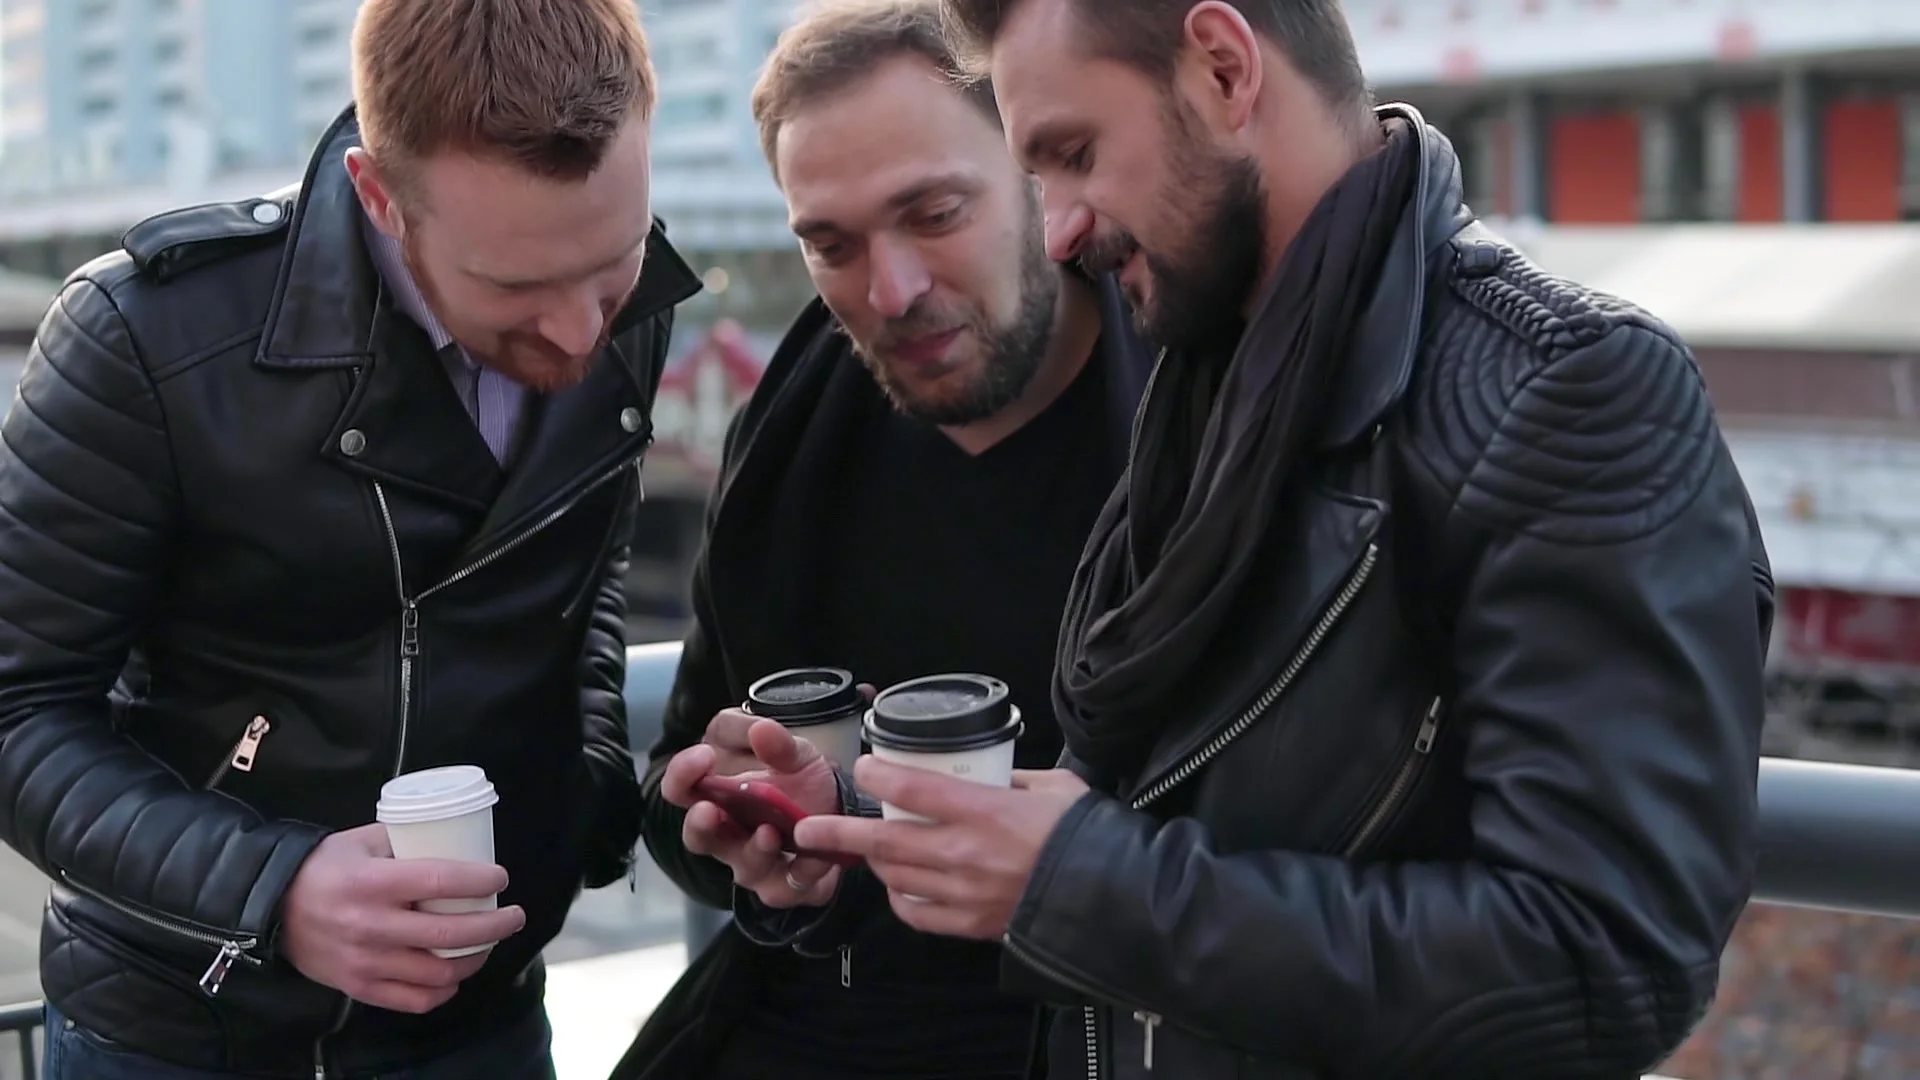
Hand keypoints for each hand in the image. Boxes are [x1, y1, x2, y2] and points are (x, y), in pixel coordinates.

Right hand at [279, 824, 525, 1012]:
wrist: (270, 909)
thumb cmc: (323, 868)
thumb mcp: (361, 841)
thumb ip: (404, 840)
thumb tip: (455, 838)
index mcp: (372, 883)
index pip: (440, 881)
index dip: (480, 881)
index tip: (500, 878)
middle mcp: (371, 925)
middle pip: (450, 933)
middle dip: (495, 926)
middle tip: (514, 915)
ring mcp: (365, 962)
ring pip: (438, 972)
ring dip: (475, 960)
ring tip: (488, 944)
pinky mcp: (359, 987)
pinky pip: (413, 1000)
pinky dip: (442, 991)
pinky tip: (454, 975)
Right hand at [660, 718, 845, 908]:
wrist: (840, 810)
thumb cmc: (800, 779)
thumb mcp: (793, 751)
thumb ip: (774, 740)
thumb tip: (761, 728)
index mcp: (716, 796)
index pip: (680, 788)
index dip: (683, 774)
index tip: (704, 756)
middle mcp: (726, 835)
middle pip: (698, 837)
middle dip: (700, 826)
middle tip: (708, 810)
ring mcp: (753, 863)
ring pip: (744, 867)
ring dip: (754, 851)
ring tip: (769, 832)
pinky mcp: (785, 885)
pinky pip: (786, 887)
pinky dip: (802, 873)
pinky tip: (815, 857)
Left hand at [792, 761, 1089, 939]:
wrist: (1111, 896)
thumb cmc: (1084, 835)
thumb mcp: (1052, 786)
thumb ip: (1010, 778)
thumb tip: (984, 770)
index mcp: (984, 810)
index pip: (912, 788)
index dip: (878, 774)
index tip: (864, 766)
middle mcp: (963, 853)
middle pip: (884, 840)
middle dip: (840, 831)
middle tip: (809, 827)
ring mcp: (963, 893)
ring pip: (895, 876)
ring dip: (871, 861)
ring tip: (859, 851)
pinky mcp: (970, 924)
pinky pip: (917, 913)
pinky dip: (900, 898)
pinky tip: (900, 885)